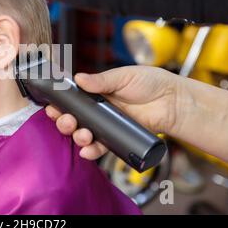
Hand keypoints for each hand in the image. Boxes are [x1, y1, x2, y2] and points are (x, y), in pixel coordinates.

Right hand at [45, 66, 180, 159]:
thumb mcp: (124, 76)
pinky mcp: (117, 138)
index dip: (61, 105)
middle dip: (65, 122)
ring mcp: (107, 125)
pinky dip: (92, 150)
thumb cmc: (152, 83)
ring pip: (84, 134)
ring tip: (82, 134)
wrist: (173, 101)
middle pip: (74, 119)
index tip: (53, 107)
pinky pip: (101, 146)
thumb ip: (100, 80)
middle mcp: (99, 110)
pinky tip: (87, 150)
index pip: (73, 100)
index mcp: (97, 93)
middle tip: (67, 121)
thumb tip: (78, 78)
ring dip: (77, 136)